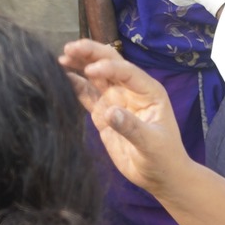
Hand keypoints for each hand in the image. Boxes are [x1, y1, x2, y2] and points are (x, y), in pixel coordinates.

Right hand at [59, 39, 193, 203]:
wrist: (159, 176)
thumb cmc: (163, 158)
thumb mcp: (151, 144)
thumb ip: (131, 127)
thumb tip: (109, 112)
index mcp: (148, 91)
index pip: (126, 71)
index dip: (109, 67)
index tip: (90, 70)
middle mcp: (130, 90)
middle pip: (109, 64)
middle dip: (91, 53)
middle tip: (69, 47)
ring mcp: (115, 100)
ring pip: (95, 76)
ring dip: (80, 64)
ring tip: (61, 57)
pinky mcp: (102, 113)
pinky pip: (86, 94)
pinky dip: (74, 85)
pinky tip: (61, 76)